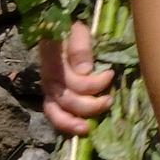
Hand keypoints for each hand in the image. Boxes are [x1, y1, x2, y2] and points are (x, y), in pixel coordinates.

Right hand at [39, 21, 114, 136]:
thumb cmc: (70, 31)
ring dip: (74, 122)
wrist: (57, 32)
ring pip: (56, 112)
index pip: (69, 79)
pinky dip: (66, 125)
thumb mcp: (77, 30)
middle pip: (66, 99)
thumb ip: (79, 46)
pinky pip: (55, 115)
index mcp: (53, 61)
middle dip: (89, 105)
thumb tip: (85, 70)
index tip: (110, 74)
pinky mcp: (53, 97)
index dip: (91, 83)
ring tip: (91, 126)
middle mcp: (49, 79)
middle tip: (109, 100)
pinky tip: (80, 129)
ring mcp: (49, 90)